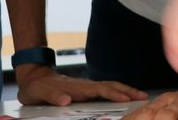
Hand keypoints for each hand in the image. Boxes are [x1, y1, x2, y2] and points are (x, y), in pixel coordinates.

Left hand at [15, 65, 146, 106]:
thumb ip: (52, 96)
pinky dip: (118, 93)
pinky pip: (106, 91)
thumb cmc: (36, 87)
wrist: (34, 77)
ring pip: (111, 87)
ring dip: (126, 91)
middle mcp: (85, 86)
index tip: (126, 99)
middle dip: (127, 90)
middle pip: (111, 86)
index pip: (100, 90)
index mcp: (77, 88)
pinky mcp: (86, 91)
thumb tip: (67, 100)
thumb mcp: (39, 93)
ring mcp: (87, 87)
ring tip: (141, 96)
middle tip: (143, 97)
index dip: (113, 94)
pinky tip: (125, 98)